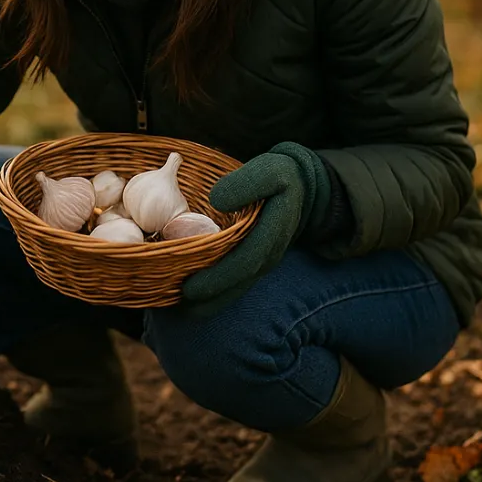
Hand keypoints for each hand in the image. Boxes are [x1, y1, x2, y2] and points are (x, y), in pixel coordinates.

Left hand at [179, 143, 327, 317]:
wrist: (303, 188)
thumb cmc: (280, 176)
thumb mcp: (269, 171)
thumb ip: (246, 182)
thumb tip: (216, 200)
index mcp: (272, 233)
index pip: (243, 263)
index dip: (217, 279)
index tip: (190, 289)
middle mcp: (268, 253)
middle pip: (238, 283)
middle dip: (210, 298)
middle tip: (178, 308)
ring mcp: (263, 259)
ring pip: (237, 287)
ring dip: (212, 300)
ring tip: (181, 310)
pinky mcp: (256, 259)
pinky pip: (237, 280)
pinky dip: (217, 292)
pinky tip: (194, 297)